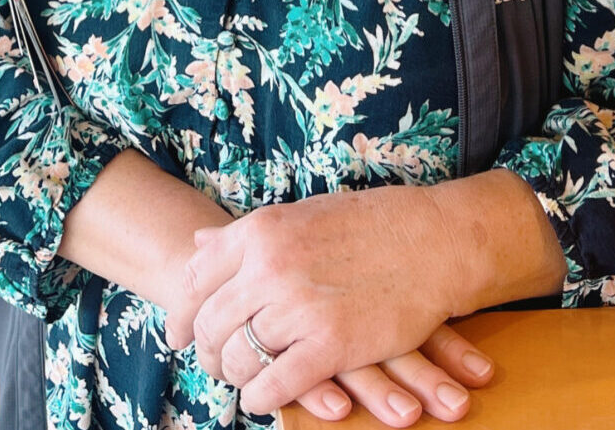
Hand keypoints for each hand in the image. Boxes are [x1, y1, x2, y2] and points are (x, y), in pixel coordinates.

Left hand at [167, 183, 466, 418]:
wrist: (434, 240)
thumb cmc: (370, 225)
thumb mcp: (298, 215)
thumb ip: (247, 235)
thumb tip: (198, 243)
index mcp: (261, 232)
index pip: (197, 280)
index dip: (182, 314)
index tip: (179, 334)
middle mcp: (271, 267)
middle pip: (212, 323)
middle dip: (207, 352)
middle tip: (211, 366)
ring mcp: (300, 308)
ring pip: (241, 357)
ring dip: (234, 376)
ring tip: (239, 381)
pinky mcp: (331, 345)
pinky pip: (277, 384)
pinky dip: (263, 398)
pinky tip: (262, 399)